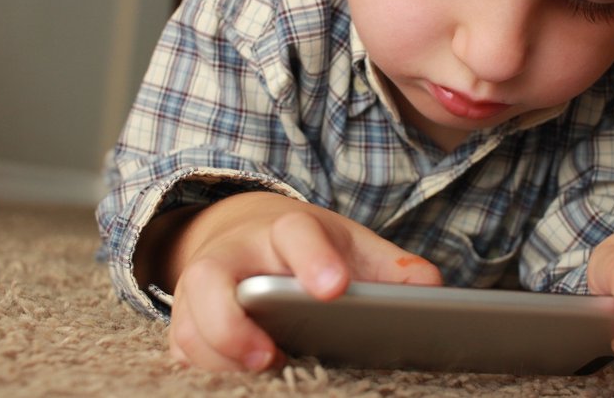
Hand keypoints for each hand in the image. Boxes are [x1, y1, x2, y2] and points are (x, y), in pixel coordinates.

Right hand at [152, 192, 441, 371]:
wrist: (249, 235)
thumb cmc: (311, 249)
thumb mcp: (352, 247)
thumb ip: (391, 270)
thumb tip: (433, 292)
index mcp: (286, 230)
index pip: (294, 232)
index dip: (312, 259)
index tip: (333, 290)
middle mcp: (234, 255)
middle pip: (210, 278)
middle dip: (232, 322)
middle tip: (269, 355)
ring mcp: (202, 287)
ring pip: (187, 321)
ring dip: (216, 355)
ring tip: (261, 375)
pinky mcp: (185, 319)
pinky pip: (180, 348)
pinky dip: (203, 369)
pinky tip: (236, 383)